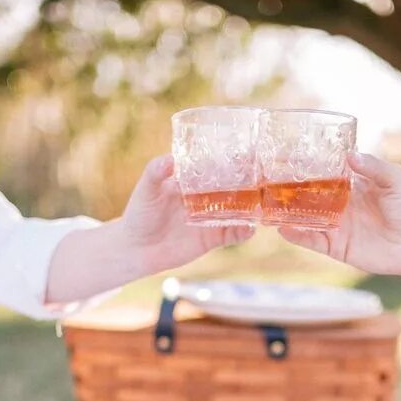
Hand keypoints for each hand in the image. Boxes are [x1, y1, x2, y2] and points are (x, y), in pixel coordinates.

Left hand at [121, 155, 253, 274]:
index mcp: (192, 181)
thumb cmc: (139, 215)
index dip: (230, 160)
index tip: (245, 151)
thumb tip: (170, 159)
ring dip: (251, 207)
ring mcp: (211, 218)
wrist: (137, 249)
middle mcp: (205, 197)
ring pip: (238, 210)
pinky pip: (233, 234)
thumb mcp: (146, 190)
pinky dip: (244, 232)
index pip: (215, 167)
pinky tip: (250, 228)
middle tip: (263, 176)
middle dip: (248, 182)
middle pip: (232, 187)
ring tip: (263, 203)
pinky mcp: (213, 238)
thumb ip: (156, 173)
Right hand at [277, 151, 400, 277]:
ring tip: (265, 205)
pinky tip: (283, 229)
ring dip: (285, 212)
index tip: (284, 154)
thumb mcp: (395, 180)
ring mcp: (334, 225)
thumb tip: (350, 155)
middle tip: (264, 179)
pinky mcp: (335, 246)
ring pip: (303, 217)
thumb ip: (375, 168)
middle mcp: (337, 203)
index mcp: (348, 184)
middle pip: (306, 194)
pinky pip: (312, 240)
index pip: (321, 171)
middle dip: (287, 188)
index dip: (304, 164)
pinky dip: (297, 235)